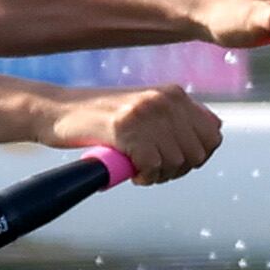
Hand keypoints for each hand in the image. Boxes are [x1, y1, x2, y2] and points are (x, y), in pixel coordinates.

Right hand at [54, 85, 224, 183]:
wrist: (56, 110)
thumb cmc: (100, 118)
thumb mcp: (144, 110)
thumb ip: (175, 119)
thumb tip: (211, 140)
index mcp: (174, 93)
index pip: (213, 133)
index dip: (198, 155)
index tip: (175, 162)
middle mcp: (165, 99)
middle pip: (198, 152)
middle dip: (179, 169)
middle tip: (154, 170)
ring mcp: (146, 112)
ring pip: (177, 162)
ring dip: (160, 175)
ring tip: (140, 170)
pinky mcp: (126, 129)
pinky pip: (153, 166)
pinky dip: (144, 176)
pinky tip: (132, 172)